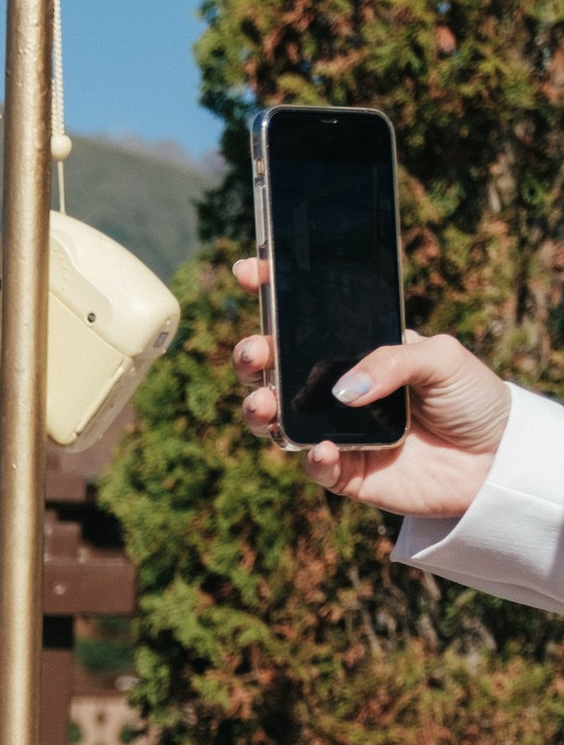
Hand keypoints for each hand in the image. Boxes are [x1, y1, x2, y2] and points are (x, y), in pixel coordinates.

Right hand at [231, 259, 509, 513]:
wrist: (496, 458)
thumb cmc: (471, 397)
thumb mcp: (442, 358)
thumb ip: (394, 360)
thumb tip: (343, 389)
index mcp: (355, 349)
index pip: (304, 318)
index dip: (271, 294)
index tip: (248, 272)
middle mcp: (336, 388)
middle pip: (274, 369)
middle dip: (252, 357)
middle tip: (254, 353)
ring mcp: (336, 430)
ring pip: (277, 419)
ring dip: (260, 409)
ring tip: (263, 403)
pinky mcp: (346, 472)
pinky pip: (315, 467)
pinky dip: (312, 458)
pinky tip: (323, 449)